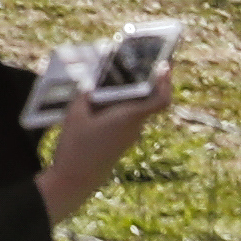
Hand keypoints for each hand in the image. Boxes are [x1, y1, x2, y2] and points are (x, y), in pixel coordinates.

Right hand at [46, 67, 168, 206]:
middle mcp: (134, 126)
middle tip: (137, 60)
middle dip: (144, 79)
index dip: (165, 81)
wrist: (77, 180)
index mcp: (128, 117)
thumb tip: (91, 81)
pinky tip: (99, 99)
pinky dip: (119, 104)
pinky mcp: (121, 141)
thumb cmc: (77, 146)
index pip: (160, 100)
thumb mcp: (75, 113)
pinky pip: (126, 117)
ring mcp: (129, 135)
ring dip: (129, 92)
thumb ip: (85, 94)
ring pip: (136, 108)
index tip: (165, 64)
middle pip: (148, 99)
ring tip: (110, 75)